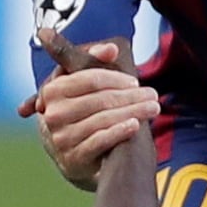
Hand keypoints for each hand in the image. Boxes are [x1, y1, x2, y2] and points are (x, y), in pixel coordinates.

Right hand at [15, 29, 158, 187]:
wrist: (75, 155)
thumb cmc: (83, 113)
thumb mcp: (83, 86)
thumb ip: (94, 61)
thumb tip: (113, 48)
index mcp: (52, 91)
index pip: (89, 79)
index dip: (115, 78)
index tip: (134, 82)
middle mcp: (52, 114)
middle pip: (99, 100)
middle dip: (130, 97)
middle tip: (153, 95)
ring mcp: (61, 138)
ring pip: (102, 120)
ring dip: (132, 112)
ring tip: (153, 108)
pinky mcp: (72, 158)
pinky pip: (99, 141)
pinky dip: (119, 131)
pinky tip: (135, 125)